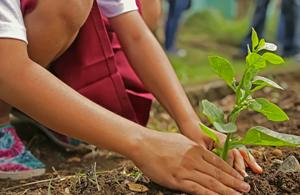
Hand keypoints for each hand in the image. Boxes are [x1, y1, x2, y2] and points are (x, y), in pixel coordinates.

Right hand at [131, 130, 249, 194]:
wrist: (143, 143)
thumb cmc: (160, 141)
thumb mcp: (181, 141)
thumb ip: (194, 149)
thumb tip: (203, 154)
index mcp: (196, 149)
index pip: (219, 163)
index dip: (232, 172)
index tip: (241, 178)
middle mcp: (194, 159)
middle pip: (219, 173)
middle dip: (234, 182)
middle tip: (247, 188)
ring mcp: (186, 170)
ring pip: (211, 183)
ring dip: (227, 190)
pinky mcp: (177, 180)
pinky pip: (197, 189)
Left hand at [179, 121, 262, 176]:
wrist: (191, 124)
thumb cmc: (192, 134)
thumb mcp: (198, 145)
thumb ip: (207, 155)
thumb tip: (213, 167)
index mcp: (220, 139)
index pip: (229, 153)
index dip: (231, 164)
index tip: (234, 175)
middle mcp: (227, 140)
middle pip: (237, 153)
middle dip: (241, 166)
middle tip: (244, 178)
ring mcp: (229, 142)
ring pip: (241, 152)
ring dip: (249, 162)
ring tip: (258, 171)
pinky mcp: (228, 145)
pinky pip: (240, 152)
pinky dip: (247, 159)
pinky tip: (255, 167)